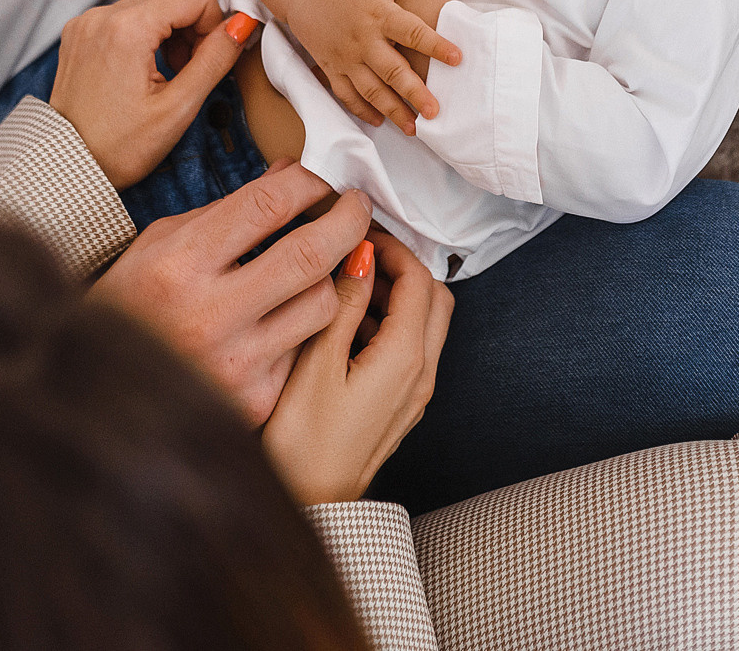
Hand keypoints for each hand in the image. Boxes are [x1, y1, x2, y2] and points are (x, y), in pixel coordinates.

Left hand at [47, 0, 248, 188]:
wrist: (68, 165)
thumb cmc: (119, 147)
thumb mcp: (178, 108)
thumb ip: (215, 59)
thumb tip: (242, 26)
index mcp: (127, 28)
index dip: (213, 24)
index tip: (207, 60)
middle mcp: (101, 15)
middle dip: (191, 31)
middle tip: (188, 72)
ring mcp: (86, 22)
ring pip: (150, 6)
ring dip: (169, 34)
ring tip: (167, 74)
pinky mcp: (79, 33)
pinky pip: (124, 18)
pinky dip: (143, 36)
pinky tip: (144, 70)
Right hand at [93, 163, 373, 422]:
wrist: (101, 394)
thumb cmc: (132, 307)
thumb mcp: (162, 244)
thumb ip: (228, 211)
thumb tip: (291, 174)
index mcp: (178, 266)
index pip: (266, 205)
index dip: (308, 183)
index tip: (324, 180)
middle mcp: (208, 316)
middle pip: (309, 254)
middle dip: (347, 220)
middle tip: (357, 207)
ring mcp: (235, 365)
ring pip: (322, 304)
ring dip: (327, 277)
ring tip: (316, 268)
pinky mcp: (254, 403)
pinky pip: (306, 349)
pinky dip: (302, 328)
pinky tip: (287, 318)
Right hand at [262, 229, 452, 503]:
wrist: (311, 504)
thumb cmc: (304, 442)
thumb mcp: (316, 363)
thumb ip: (343, 304)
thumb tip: (360, 256)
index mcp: (405, 357)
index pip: (419, 279)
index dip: (393, 247)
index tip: (359, 233)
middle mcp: (421, 374)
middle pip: (434, 298)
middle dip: (402, 267)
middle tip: (358, 253)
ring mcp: (414, 392)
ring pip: (425, 324)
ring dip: (395, 295)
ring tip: (347, 283)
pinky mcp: (400, 404)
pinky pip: (409, 349)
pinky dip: (388, 323)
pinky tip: (345, 323)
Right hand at [283, 0, 461, 134]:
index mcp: (378, 12)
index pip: (412, 32)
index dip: (436, 45)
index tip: (458, 58)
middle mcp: (362, 38)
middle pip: (392, 70)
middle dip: (414, 93)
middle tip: (435, 112)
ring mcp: (344, 56)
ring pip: (370, 89)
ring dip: (392, 110)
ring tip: (413, 129)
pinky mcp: (331, 66)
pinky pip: (346, 93)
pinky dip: (361, 110)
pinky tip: (379, 122)